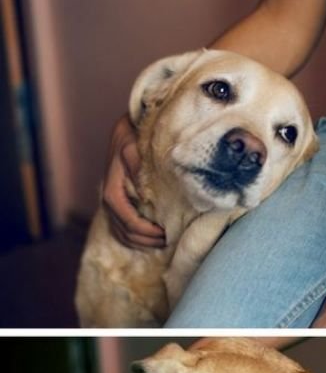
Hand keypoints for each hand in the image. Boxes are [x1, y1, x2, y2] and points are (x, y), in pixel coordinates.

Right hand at [102, 115, 165, 249]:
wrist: (125, 130)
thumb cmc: (131, 137)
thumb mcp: (133, 147)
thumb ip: (137, 166)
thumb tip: (144, 193)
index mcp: (112, 191)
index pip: (129, 221)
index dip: (147, 231)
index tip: (165, 233)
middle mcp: (108, 201)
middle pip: (126, 232)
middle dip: (148, 240)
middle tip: (169, 240)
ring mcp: (111, 205)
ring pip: (123, 235)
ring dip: (142, 242)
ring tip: (163, 242)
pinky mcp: (116, 205)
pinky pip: (122, 230)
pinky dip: (136, 239)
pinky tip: (151, 239)